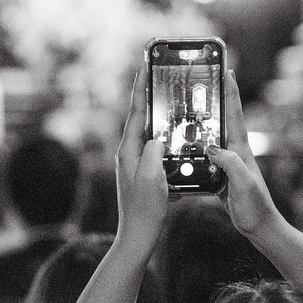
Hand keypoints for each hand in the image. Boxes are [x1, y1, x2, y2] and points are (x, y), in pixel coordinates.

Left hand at [115, 65, 167, 252]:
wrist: (138, 236)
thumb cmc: (145, 210)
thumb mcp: (152, 178)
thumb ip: (154, 153)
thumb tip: (157, 138)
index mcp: (128, 151)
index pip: (136, 112)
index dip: (141, 87)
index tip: (145, 66)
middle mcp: (128, 153)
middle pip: (140, 117)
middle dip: (148, 94)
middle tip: (157, 74)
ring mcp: (134, 163)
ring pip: (147, 131)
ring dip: (156, 113)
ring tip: (167, 96)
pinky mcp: (143, 173)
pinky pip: (154, 147)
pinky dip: (163, 135)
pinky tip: (174, 134)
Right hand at [206, 70, 280, 237]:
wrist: (260, 226)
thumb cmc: (255, 207)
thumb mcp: (243, 183)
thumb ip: (229, 163)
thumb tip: (211, 147)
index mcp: (241, 149)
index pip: (234, 114)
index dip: (230, 91)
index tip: (225, 70)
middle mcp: (235, 151)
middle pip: (224, 117)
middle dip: (217, 96)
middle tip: (206, 78)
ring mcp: (228, 161)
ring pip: (214, 133)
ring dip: (205, 117)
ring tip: (191, 102)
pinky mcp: (221, 173)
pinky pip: (207, 152)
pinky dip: (197, 141)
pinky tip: (186, 140)